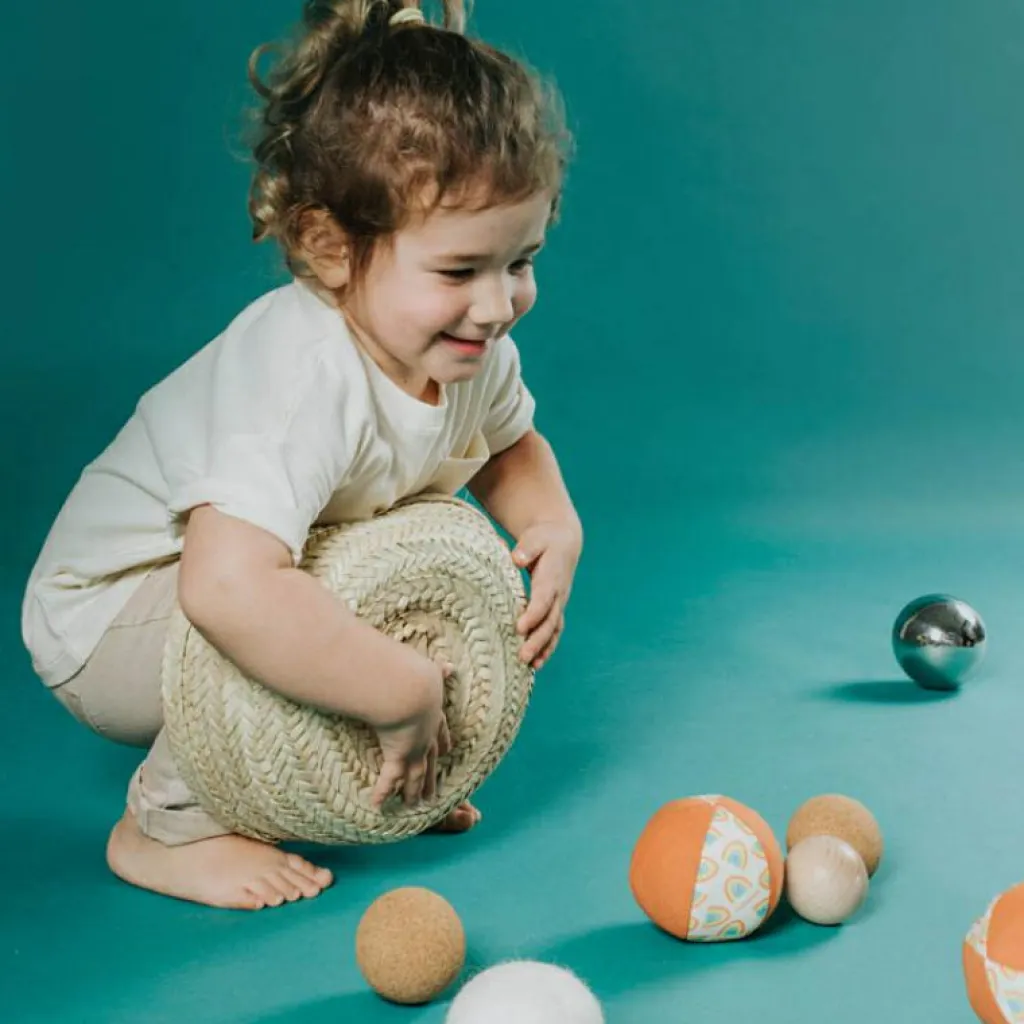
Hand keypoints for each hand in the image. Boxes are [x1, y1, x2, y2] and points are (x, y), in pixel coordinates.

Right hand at [371, 661, 451, 809]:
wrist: (411, 688)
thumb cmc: (417, 676)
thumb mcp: (431, 672)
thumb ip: (438, 671)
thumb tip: (450, 666)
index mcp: (434, 715)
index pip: (441, 732)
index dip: (443, 742)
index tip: (447, 750)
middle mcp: (427, 735)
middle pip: (431, 759)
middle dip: (433, 776)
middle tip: (434, 793)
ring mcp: (414, 748)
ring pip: (416, 775)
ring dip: (414, 790)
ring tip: (414, 804)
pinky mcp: (398, 755)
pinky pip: (389, 778)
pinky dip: (382, 791)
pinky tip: (377, 804)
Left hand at [512, 519, 581, 669]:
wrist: (563, 540)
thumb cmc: (544, 539)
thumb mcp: (535, 537)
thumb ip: (527, 548)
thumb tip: (517, 558)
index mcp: (552, 577)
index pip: (543, 599)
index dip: (533, 614)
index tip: (520, 628)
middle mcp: (558, 594)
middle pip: (549, 621)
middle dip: (537, 640)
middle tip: (522, 656)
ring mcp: (559, 603)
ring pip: (553, 629)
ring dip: (543, 648)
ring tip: (531, 666)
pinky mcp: (556, 608)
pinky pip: (554, 631)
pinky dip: (547, 647)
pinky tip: (537, 664)